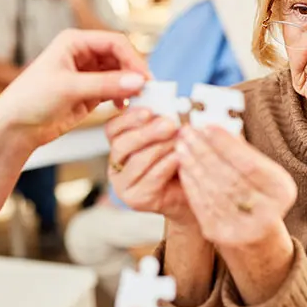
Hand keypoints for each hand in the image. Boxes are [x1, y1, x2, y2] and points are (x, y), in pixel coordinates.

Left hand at [0, 29, 148, 146]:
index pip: (115, 42)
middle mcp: (82, 54)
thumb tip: (138, 81)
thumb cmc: (30, 100)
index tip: (145, 79)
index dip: (133, 59)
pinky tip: (124, 107)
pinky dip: (123, 98)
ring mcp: (87, 74)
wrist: (14, 127)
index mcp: (75, 42)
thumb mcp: (69, 89)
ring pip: (120, 75)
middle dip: (134, 73)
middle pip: (120, 58)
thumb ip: (105, 85)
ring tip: (139, 101)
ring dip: (131, 87)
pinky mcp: (89, 94)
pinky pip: (114, 91)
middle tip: (148, 92)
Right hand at [107, 108, 194, 225]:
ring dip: (159, 148)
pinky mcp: (135, 199)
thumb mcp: (170, 136)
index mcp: (119, 143)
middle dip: (146, 132)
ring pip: (135, 162)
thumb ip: (164, 122)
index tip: (149, 111)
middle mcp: (116, 164)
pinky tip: (178, 157)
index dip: (129, 118)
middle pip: (121, 145)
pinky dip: (166, 165)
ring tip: (179, 140)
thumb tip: (168, 107)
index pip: (113, 128)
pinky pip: (150, 179)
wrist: (193, 190)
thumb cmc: (181, 158)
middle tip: (169, 124)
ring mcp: (122, 184)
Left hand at [176, 126, 297, 248]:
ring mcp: (242, 228)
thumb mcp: (259, 171)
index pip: (250, 164)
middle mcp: (267, 213)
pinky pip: (200, 203)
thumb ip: (241, 151)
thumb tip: (213, 126)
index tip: (206, 126)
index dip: (226, 145)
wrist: (254, 232)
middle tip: (187, 132)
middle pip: (229, 177)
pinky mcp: (219, 234)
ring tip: (181, 145)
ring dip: (193, 164)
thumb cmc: (256, 191)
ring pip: (212, 190)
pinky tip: (183, 165)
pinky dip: (190, 182)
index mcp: (281, 191)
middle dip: (204, 151)